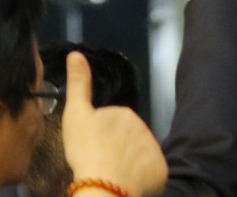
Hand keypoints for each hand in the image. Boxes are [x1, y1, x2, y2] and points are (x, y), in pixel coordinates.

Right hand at [63, 52, 167, 196]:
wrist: (104, 182)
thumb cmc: (87, 149)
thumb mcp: (76, 114)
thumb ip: (79, 84)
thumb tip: (77, 54)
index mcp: (125, 114)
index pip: (113, 126)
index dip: (99, 138)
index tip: (90, 147)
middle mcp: (144, 129)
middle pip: (127, 142)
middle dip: (115, 150)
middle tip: (99, 162)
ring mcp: (154, 150)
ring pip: (137, 158)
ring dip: (127, 165)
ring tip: (110, 174)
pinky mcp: (160, 171)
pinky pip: (149, 174)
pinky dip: (140, 179)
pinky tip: (125, 182)